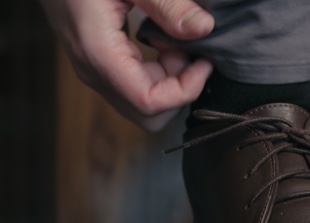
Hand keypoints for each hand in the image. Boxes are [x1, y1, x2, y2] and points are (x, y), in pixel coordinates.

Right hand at [38, 0, 214, 131]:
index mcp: (99, 53)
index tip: (204, 63)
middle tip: (191, 55)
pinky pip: (136, 85)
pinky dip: (158, 71)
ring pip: (144, 103)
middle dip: (178, 90)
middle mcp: (94, 70)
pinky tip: (162, 42)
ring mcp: (95, 70)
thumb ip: (167, 4)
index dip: (185, 90)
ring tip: (176, 43)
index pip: (149, 102)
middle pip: (148, 114)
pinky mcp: (100, 64)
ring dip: (169, 80)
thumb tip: (203, 28)